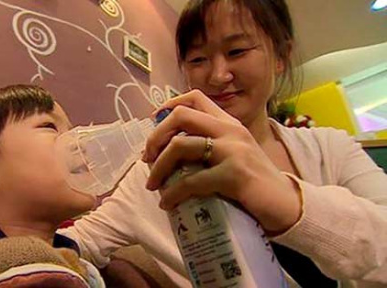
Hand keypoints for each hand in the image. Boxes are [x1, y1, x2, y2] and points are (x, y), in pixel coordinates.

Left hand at [143, 90, 301, 233]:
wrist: (286, 205)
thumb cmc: (254, 184)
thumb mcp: (233, 156)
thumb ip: (210, 147)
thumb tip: (170, 153)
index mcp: (229, 123)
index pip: (195, 98)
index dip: (168, 106)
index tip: (154, 124)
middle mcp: (230, 130)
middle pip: (181, 116)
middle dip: (155, 136)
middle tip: (147, 158)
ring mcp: (233, 150)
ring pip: (180, 146)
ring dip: (158, 167)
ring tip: (152, 185)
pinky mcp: (234, 174)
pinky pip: (191, 181)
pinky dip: (172, 193)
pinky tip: (167, 203)